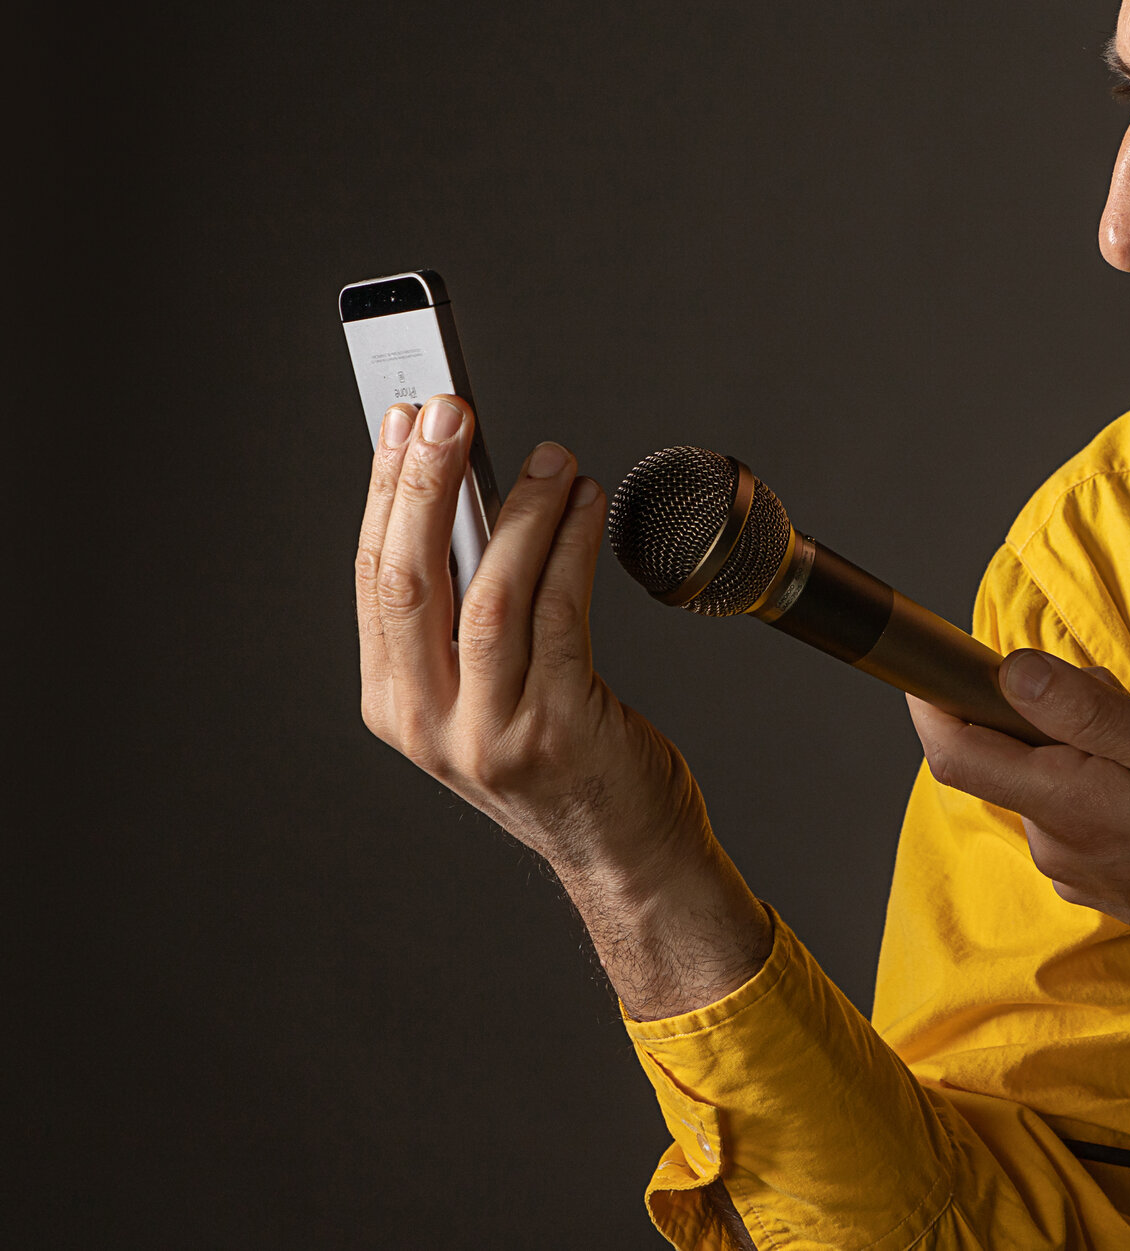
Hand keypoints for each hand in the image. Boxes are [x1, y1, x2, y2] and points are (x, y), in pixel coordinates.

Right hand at [355, 396, 769, 1016]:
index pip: (374, 578)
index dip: (387, 490)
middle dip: (428, 483)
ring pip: (489, 594)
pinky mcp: (562, 728)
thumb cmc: (564, 757)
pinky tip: (587, 504)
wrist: (624, 853)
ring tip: (551, 457)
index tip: (404, 418)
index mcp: (395, 705)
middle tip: (452, 408)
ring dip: (520, 511)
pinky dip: (571, 547)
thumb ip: (471, 608)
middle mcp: (430, 724)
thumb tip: (473, 491)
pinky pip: (561, 616)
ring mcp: (492, 732)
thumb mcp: (490, 689)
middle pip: (411, 578)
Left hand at [908, 650, 1129, 1132]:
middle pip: (1006, 759)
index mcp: (1066, 804)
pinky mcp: (1097, 882)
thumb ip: (1086, 713)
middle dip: (1041, 713)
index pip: (956, 753)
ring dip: (1078, 749)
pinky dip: (1096, 783)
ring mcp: (1074, 870)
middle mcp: (1054, 844)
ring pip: (1045, 785)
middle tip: (1116, 695)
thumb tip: (1011, 672)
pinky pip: (1072, 815)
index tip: (933, 659)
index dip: (932, 700)